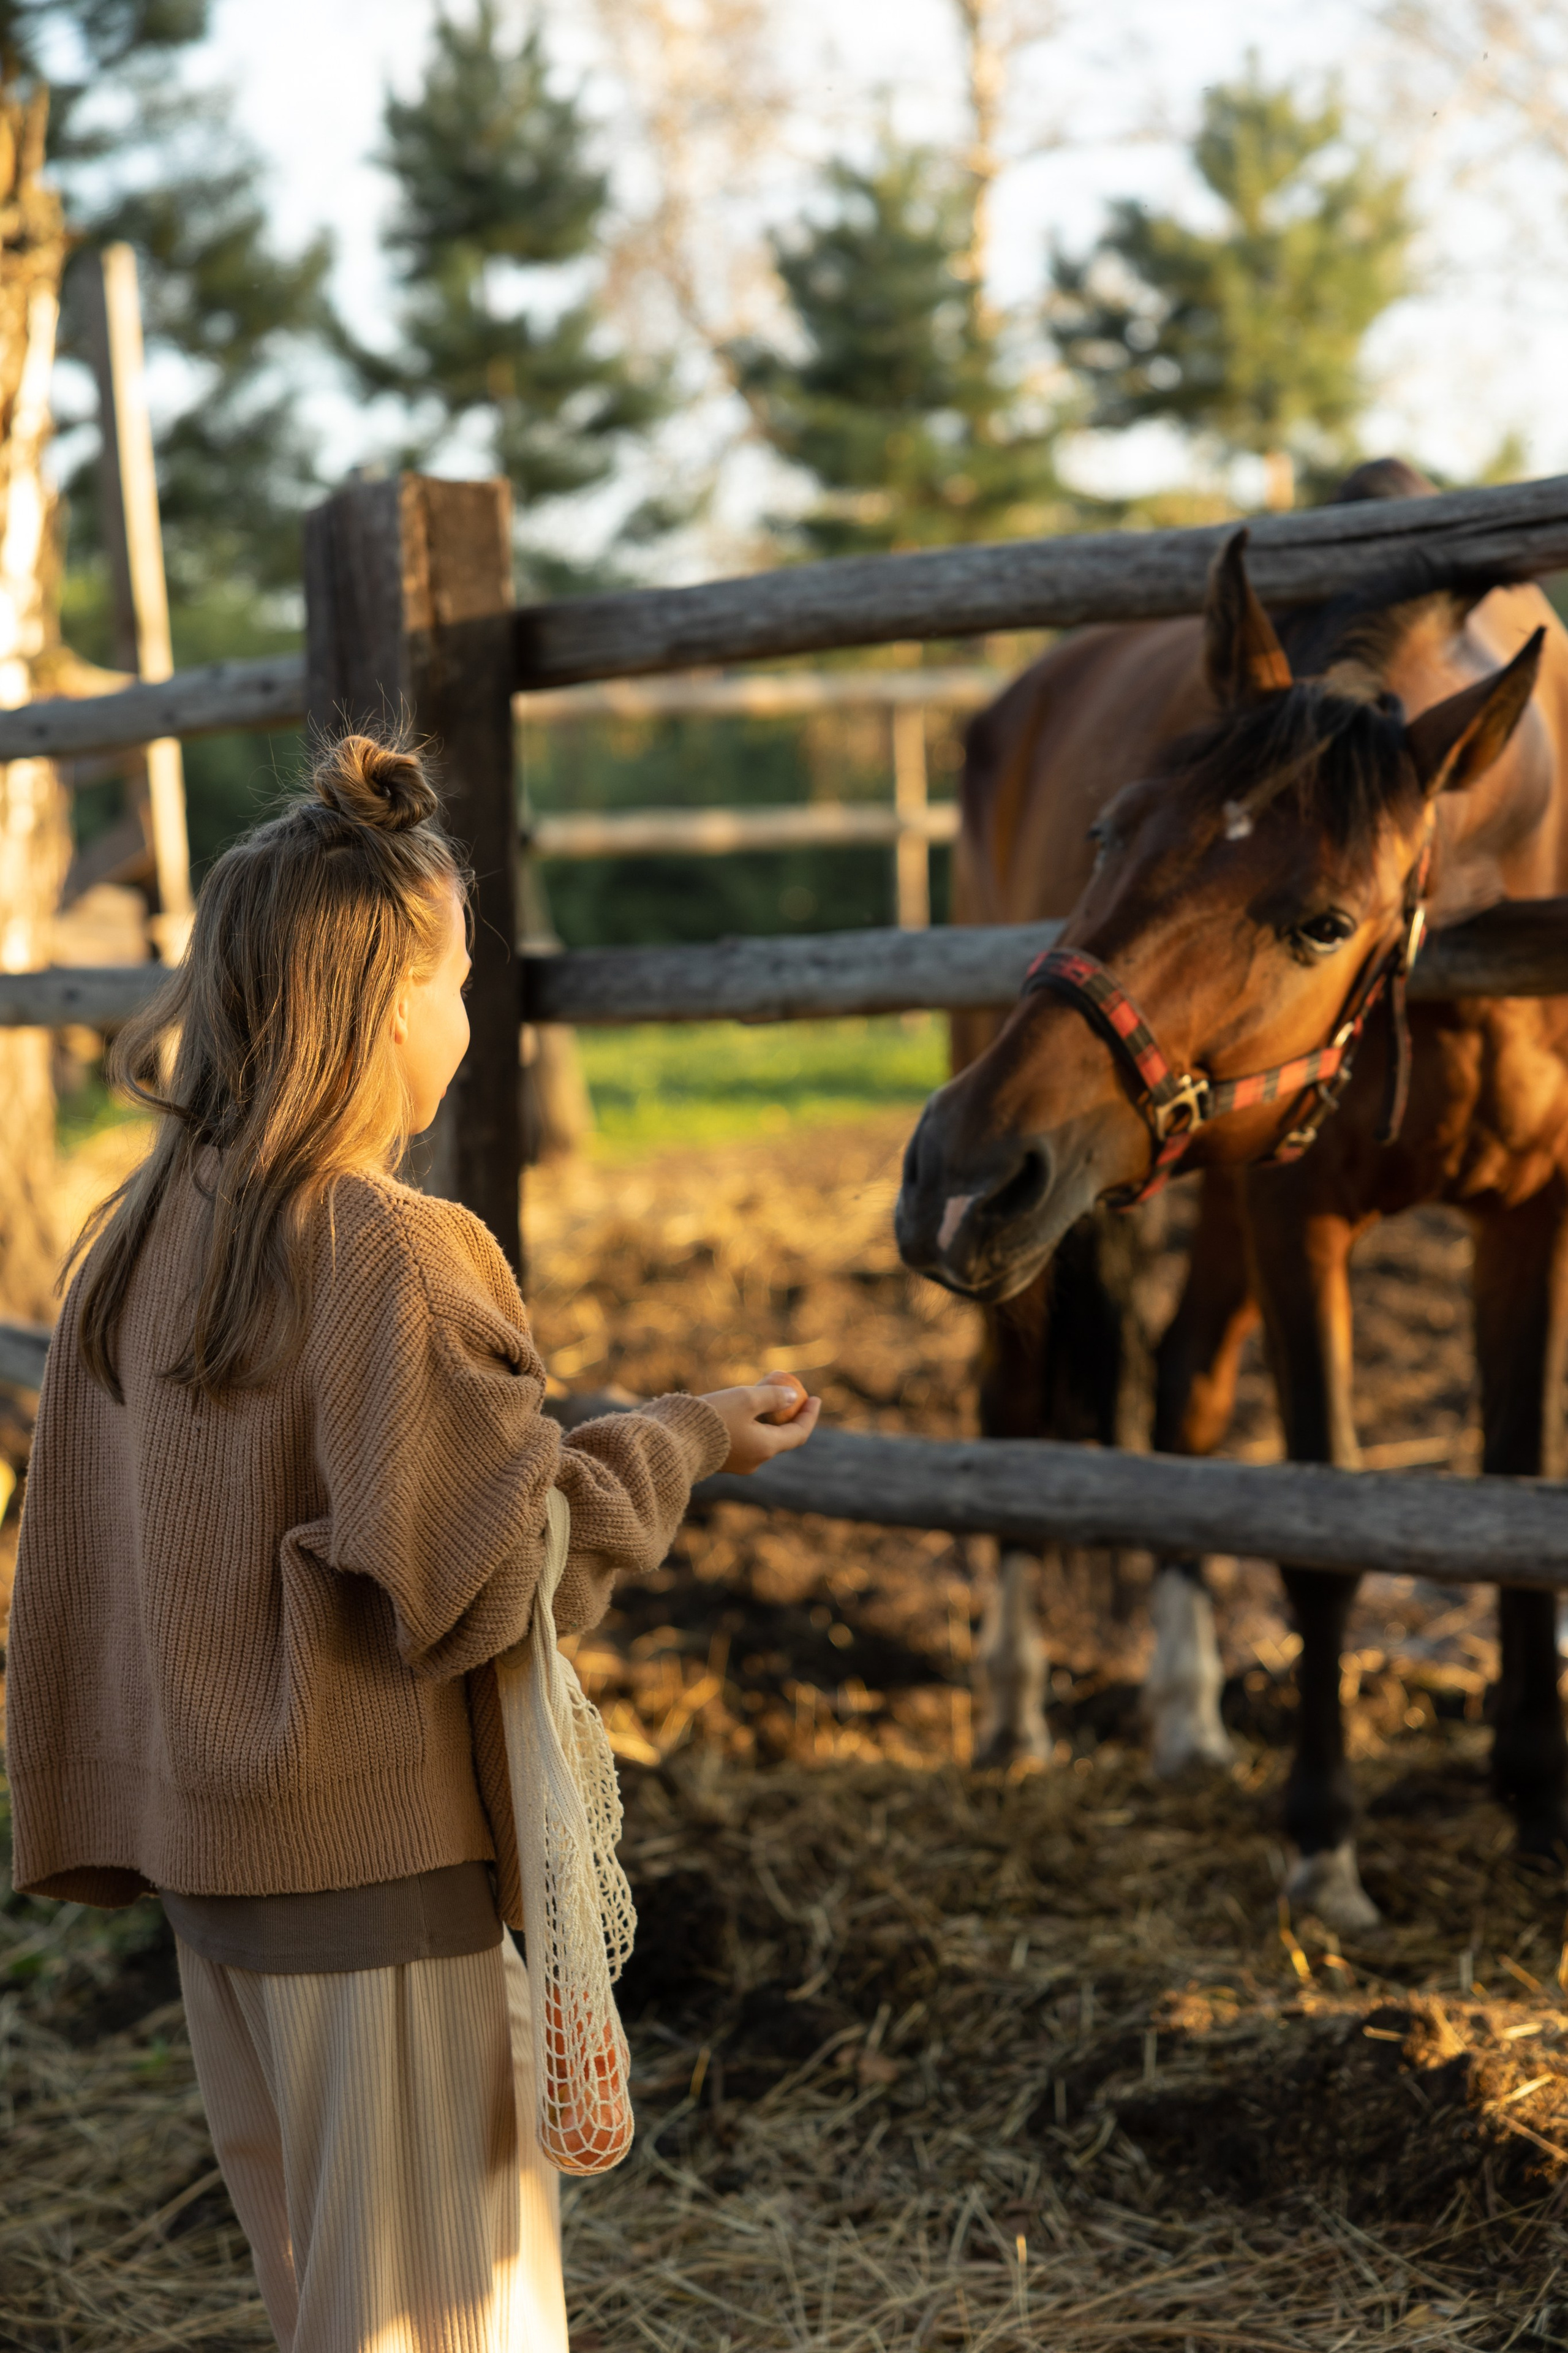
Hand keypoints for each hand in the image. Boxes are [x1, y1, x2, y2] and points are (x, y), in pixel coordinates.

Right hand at [702, 1374, 821, 1473]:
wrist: (674, 1442)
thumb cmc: (713, 1419)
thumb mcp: (746, 1399)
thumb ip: (773, 1396)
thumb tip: (792, 1396)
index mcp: (766, 1447)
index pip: (799, 1433)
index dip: (809, 1415)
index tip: (815, 1398)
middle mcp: (756, 1460)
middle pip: (780, 1435)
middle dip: (785, 1412)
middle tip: (785, 1389)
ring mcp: (739, 1463)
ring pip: (761, 1437)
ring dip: (766, 1416)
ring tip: (760, 1393)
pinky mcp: (722, 1461)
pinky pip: (745, 1440)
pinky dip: (750, 1423)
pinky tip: (740, 1407)